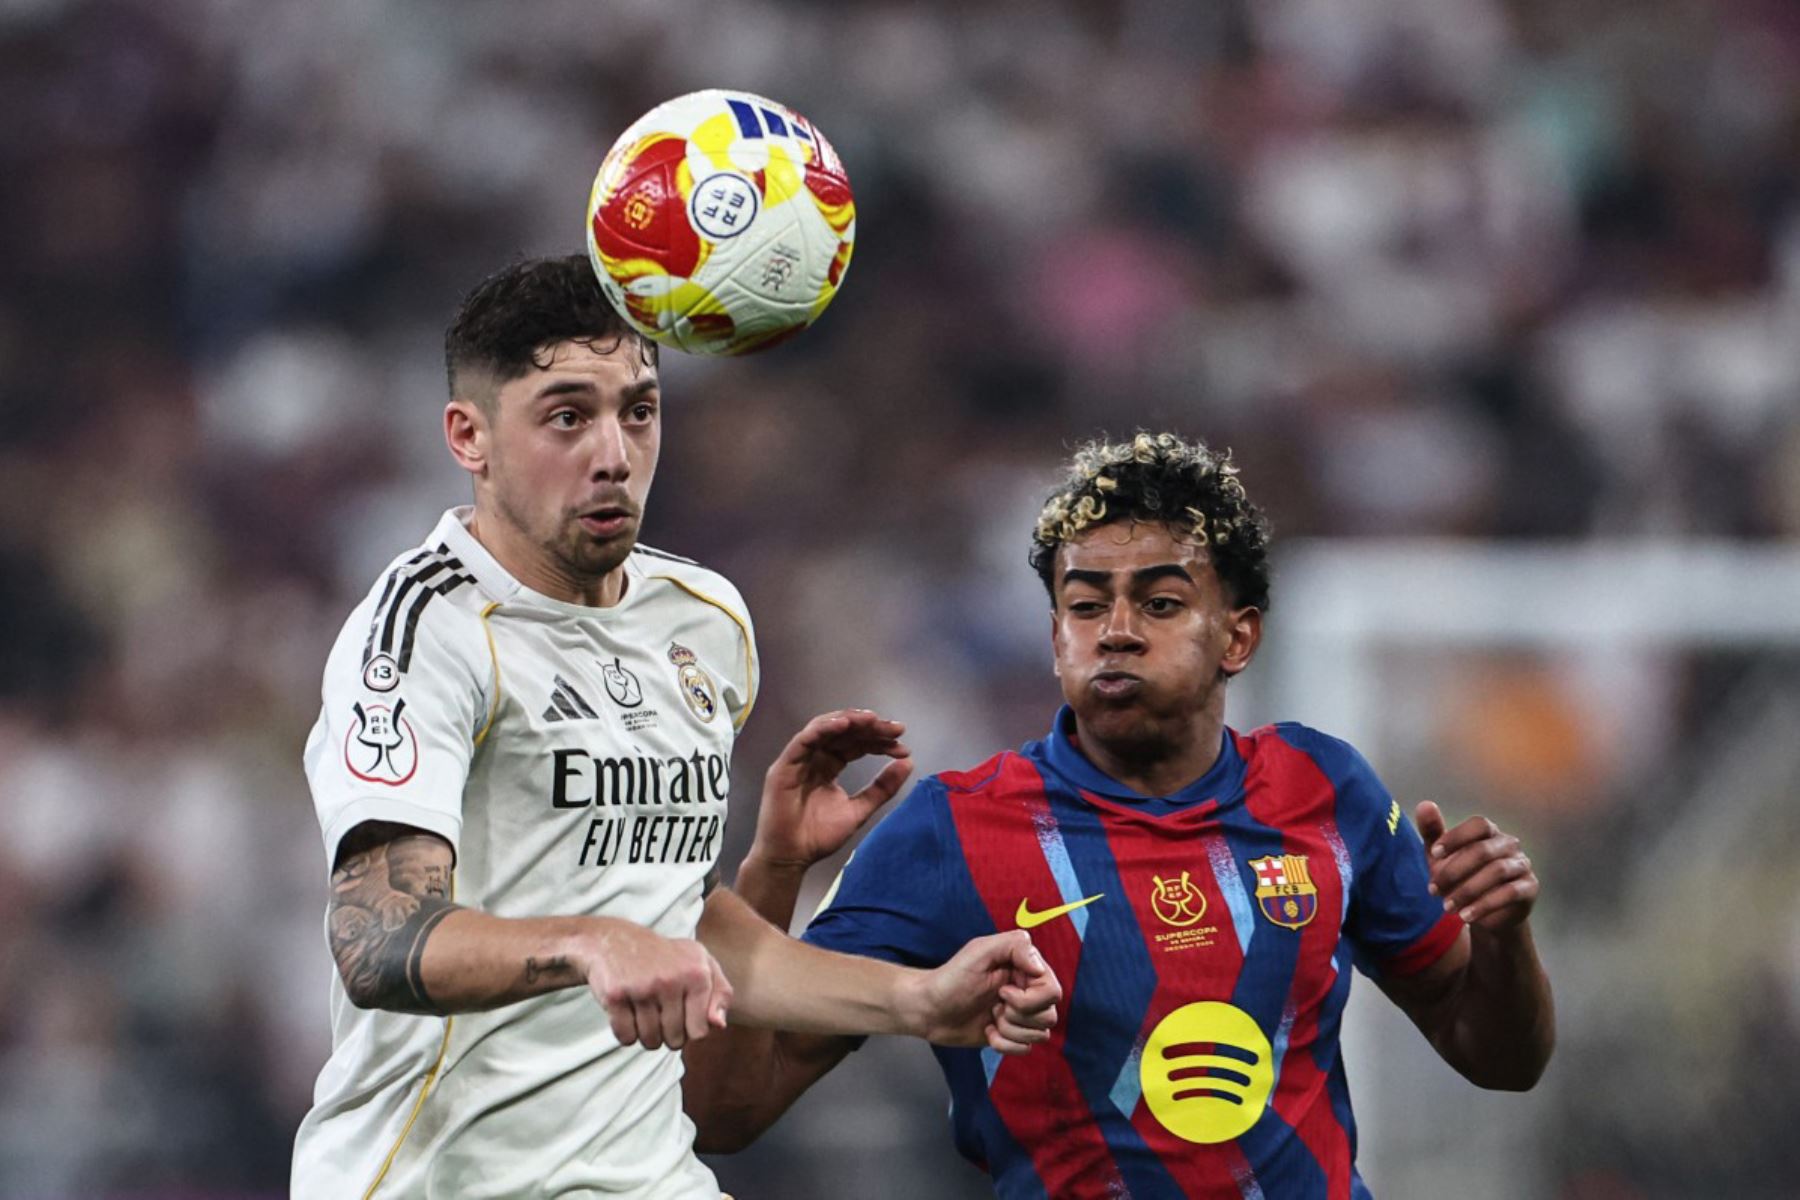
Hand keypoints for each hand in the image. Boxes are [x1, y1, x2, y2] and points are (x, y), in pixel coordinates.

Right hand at [576, 920, 732, 1050]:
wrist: (614, 940)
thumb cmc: (666, 957)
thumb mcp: (701, 964)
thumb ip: (720, 994)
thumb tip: (719, 1025)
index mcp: (697, 974)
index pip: (699, 1031)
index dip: (689, 1030)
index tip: (682, 1015)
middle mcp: (672, 979)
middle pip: (675, 1040)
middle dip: (667, 1035)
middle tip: (660, 1012)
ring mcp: (643, 987)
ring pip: (650, 1040)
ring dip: (646, 1035)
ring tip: (644, 1013)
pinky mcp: (616, 995)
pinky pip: (626, 1037)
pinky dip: (625, 1033)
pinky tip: (626, 1013)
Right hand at [748, 709, 913, 870]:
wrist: (792, 858)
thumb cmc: (818, 836)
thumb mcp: (859, 809)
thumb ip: (882, 787)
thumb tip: (908, 763)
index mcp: (829, 766)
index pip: (856, 745)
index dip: (879, 742)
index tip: (903, 747)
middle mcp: (815, 758)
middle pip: (844, 733)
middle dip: (870, 727)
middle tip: (896, 729)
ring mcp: (799, 759)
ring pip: (824, 729)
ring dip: (849, 720)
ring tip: (873, 719)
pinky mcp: (784, 765)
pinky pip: (804, 740)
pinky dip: (823, 729)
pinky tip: (844, 724)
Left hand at [903, 930, 1060, 1053]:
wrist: (928, 1009)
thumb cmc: (951, 977)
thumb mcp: (980, 951)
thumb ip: (1014, 945)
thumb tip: (1040, 967)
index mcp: (1025, 969)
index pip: (1053, 990)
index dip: (1030, 997)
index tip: (1002, 990)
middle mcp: (1026, 991)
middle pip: (1050, 1015)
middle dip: (1019, 1015)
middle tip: (995, 1004)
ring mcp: (1019, 1015)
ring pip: (1040, 1035)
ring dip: (1011, 1030)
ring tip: (990, 1017)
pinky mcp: (1010, 1035)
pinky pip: (1025, 1049)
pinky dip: (1004, 1044)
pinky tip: (987, 1031)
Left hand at [1416, 802, 1538, 930]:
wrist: (1485, 913)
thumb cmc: (1460, 877)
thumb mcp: (1442, 858)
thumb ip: (1433, 832)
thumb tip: (1424, 804)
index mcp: (1490, 832)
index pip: (1479, 825)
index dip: (1456, 837)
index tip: (1434, 854)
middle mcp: (1510, 844)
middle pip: (1483, 850)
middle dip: (1454, 872)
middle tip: (1433, 890)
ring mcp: (1522, 865)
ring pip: (1497, 872)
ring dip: (1467, 891)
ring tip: (1446, 908)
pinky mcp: (1529, 888)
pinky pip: (1510, 893)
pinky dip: (1485, 905)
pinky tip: (1466, 917)